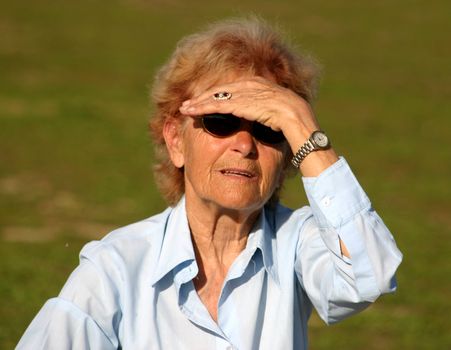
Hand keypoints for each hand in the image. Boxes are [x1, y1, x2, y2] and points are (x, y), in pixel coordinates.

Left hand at [179, 76, 337, 175]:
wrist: (324, 162)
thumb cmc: (302, 156)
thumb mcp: (276, 139)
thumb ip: (262, 130)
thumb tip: (244, 133)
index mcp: (277, 98)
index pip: (242, 90)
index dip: (219, 95)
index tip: (198, 103)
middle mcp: (280, 94)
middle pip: (237, 87)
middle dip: (209, 95)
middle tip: (187, 104)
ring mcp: (282, 101)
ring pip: (239, 94)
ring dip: (211, 100)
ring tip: (190, 107)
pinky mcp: (283, 112)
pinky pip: (249, 106)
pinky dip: (227, 106)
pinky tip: (208, 109)